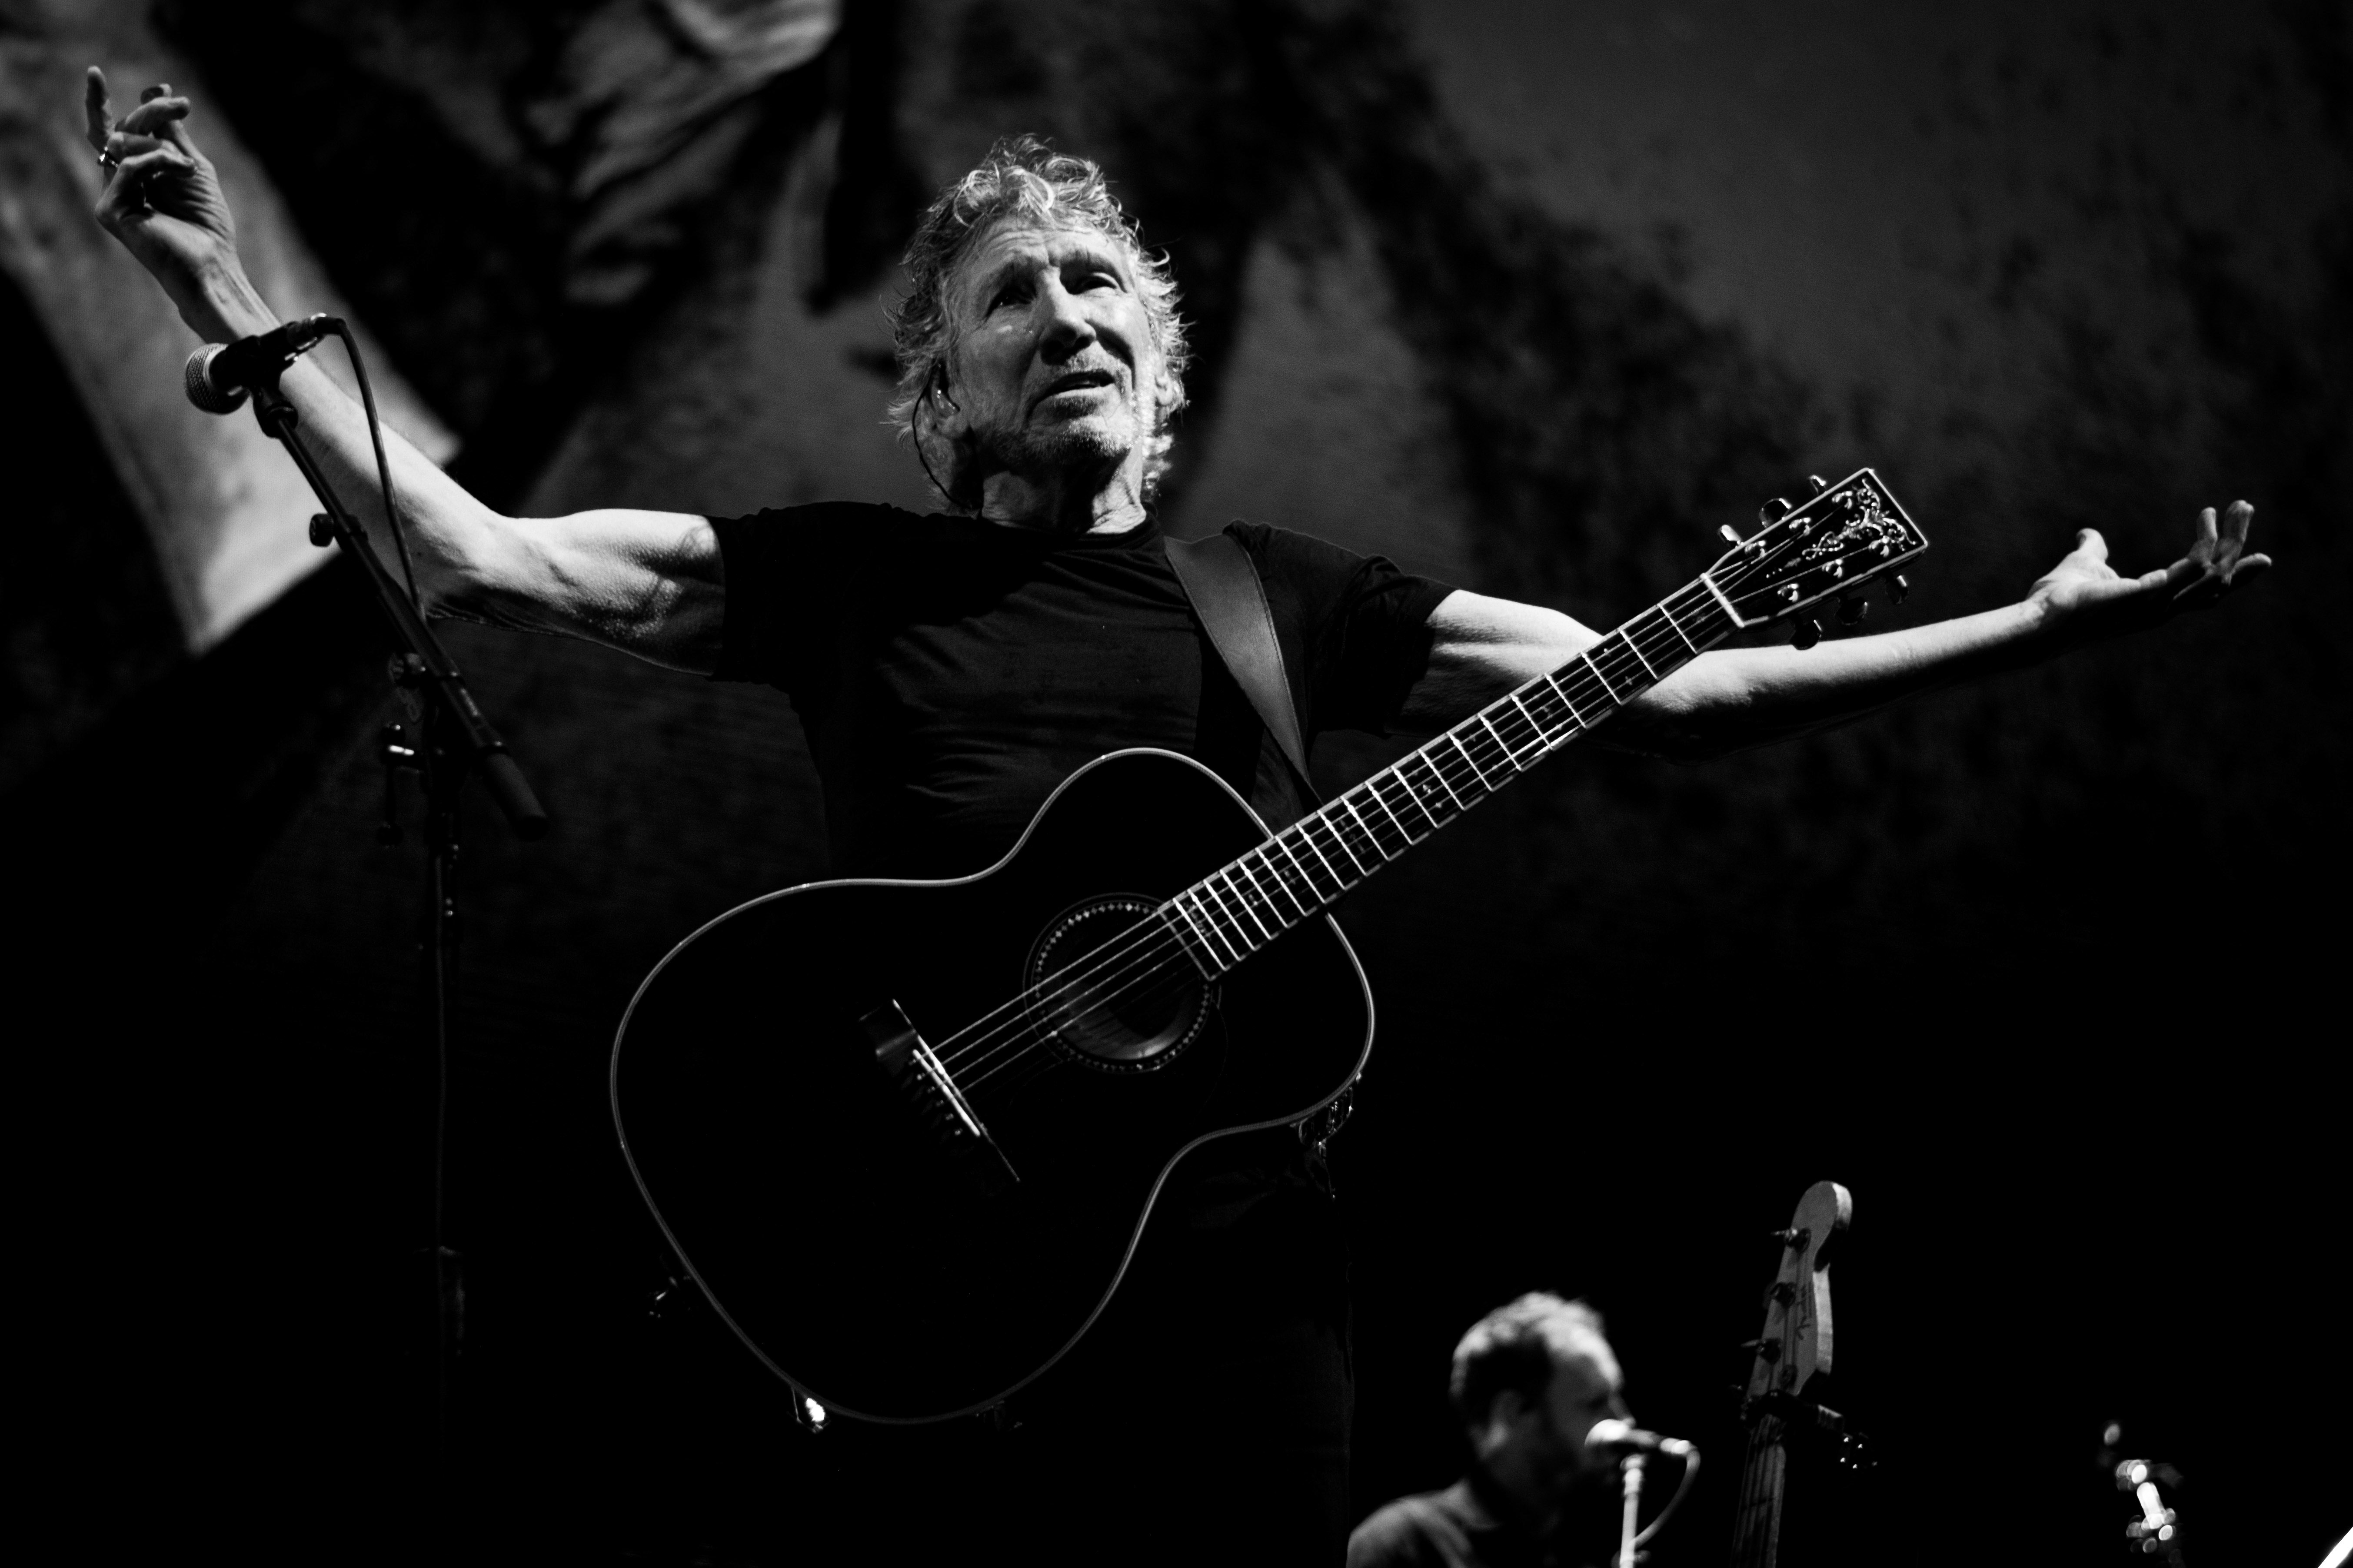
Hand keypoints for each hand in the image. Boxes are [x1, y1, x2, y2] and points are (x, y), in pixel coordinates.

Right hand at [83, 66, 248, 339]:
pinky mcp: (110, 210)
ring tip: (188, 165)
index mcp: (137, 172)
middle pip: (121, 130)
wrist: (212, 262)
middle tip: (181, 104)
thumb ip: (170, 132)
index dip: (102, 102)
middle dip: (151, 114)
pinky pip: (128, 167)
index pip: (113, 131)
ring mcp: (112, 195)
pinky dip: (156, 162)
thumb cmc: (207, 222)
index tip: (111, 77)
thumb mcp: (192, 166)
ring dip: (163, 144)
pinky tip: (180, 171)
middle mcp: (120, 182)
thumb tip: (155, 90)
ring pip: (123, 144)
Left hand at [2024, 501, 2269, 647]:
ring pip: (2214, 574)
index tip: (2255, 547)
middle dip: (2237, 543)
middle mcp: (2163, 607)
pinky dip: (2203, 549)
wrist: (2036, 619)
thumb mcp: (2084, 564)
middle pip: (2220, 579)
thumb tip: (2088, 533)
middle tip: (2245, 507)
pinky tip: (2206, 522)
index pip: (2206, 587)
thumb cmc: (2057, 599)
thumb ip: (2094, 549)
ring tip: (2237, 506)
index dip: (2231, 565)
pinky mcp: (2147, 596)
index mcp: (2155, 602)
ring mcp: (2158, 605)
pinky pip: (2190, 572)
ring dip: (2229, 538)